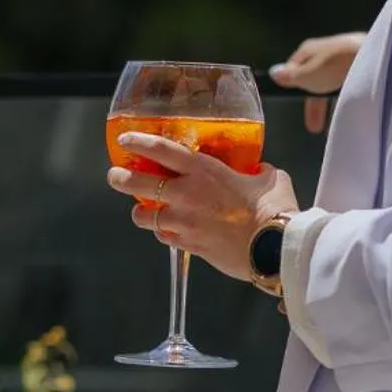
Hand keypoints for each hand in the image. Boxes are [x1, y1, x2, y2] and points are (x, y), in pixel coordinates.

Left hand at [107, 132, 299, 282]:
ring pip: (144, 216)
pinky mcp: (189, 246)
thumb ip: (255, 171)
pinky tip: (170, 230)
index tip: (124, 140)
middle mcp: (187, 194)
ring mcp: (184, 222)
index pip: (160, 150)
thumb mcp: (269, 178)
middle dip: (120, 178)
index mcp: (204, 171)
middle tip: (116, 176)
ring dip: (141, 212)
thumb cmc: (275, 211)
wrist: (276, 250)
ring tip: (144, 210)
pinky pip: (165, 237)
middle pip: (138, 183)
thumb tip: (256, 171)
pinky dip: (164, 232)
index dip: (137, 142)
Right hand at [269, 32, 364, 132]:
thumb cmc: (336, 66)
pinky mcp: (364, 64)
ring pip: (333, 82)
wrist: (379, 58)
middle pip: (315, 78)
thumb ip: (291, 77)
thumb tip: (272, 72)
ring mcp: (346, 56)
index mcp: (309, 50)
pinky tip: (351, 110)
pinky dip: (348, 97)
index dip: (293, 86)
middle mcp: (326, 50)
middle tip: (314, 128)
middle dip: (314, 102)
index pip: (294, 67)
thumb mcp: (308, 75)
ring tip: (334, 125)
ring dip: (331, 102)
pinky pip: (351, 83)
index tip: (292, 105)